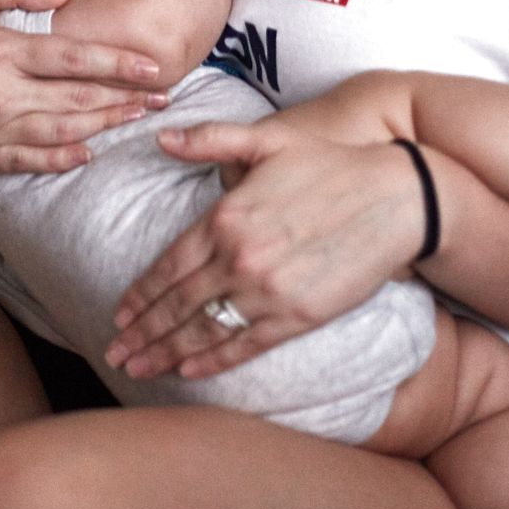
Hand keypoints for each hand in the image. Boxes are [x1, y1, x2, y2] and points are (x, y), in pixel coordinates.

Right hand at [0, 0, 165, 173]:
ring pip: (59, 133)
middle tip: (163, 98)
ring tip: (137, 119)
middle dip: (125, 100)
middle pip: (75, 100)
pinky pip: (26, 162)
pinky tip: (88, 154)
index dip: (117, 65)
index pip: (72, 59)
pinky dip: (60, 160)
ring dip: (103, 127)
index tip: (152, 68)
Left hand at [104, 118, 422, 379]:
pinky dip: (213, 362)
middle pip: (177, 304)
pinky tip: (189, 372)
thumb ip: (211, 139)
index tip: (119, 313)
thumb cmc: (329, 163)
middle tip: (114, 353)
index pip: (168, 264)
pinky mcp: (297, 315)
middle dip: (141, 332)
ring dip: (166, 353)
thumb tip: (161, 137)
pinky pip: (244, 345)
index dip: (140, 293)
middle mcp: (239, 257)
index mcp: (226, 216)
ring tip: (138, 369)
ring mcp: (267, 291)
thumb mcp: (267, 140)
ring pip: (203, 330)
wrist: (394, 196)